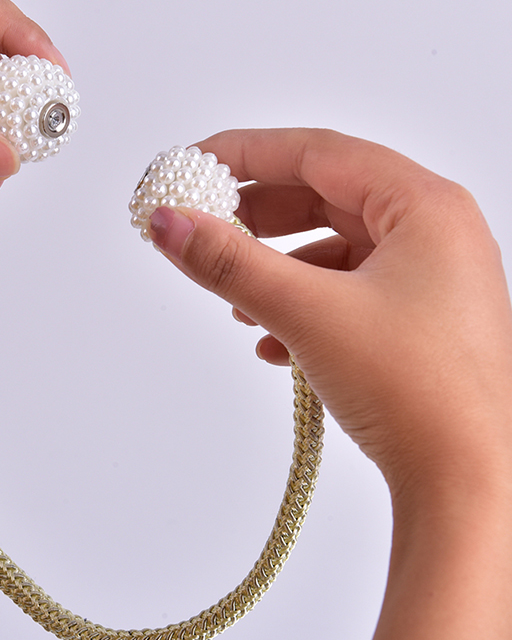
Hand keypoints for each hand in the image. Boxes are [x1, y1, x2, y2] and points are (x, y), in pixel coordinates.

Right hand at [147, 128, 511, 487]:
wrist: (470, 486)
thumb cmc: (417, 392)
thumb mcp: (307, 312)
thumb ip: (229, 262)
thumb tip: (168, 222)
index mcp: (424, 207)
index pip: (317, 152)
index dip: (246, 153)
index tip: (192, 165)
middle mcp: (434, 233)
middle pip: (324, 196)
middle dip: (257, 216)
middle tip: (203, 224)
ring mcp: (429, 279)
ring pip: (332, 248)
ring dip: (275, 267)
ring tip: (232, 295)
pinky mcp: (418, 321)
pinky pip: (346, 291)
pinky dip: (301, 304)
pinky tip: (270, 342)